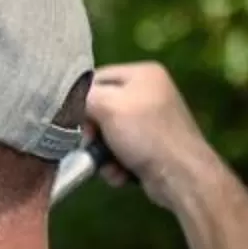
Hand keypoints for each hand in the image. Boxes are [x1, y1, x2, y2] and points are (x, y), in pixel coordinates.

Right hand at [85, 62, 224, 218]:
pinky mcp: (151, 146)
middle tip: (90, 145)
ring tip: (110, 165)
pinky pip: (121, 151)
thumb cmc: (146, 134)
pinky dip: (116, 164)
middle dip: (93, 133)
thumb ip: (82, 97)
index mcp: (143, 73)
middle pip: (101, 109)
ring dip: (103, 154)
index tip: (74, 123)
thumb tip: (66, 100)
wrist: (181, 175)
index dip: (81, 101)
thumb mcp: (108, 107)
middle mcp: (149, 92)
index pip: (96, 79)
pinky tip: (122, 173)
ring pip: (108, 134)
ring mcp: (151, 121)